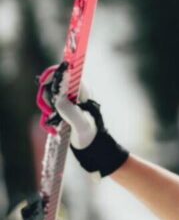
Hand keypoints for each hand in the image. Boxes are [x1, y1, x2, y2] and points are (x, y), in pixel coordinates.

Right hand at [36, 62, 128, 176]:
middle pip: (52, 84)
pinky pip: (48, 108)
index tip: (44, 84)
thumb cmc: (91, 135)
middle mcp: (75, 93)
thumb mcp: (81, 124)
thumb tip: (60, 99)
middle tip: (49, 111)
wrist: (92, 146)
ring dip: (47, 109)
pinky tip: (54, 128)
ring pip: (48, 97)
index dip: (52, 75)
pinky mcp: (63, 109)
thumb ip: (71, 111)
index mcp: (82, 91)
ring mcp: (68, 101)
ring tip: (55, 123)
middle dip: (46, 98)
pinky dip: (47, 117)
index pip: (66, 73)